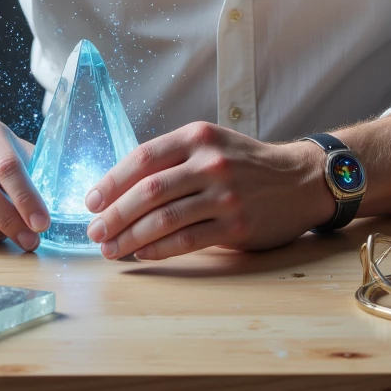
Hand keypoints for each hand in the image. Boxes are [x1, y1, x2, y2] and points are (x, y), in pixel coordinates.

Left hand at [83, 121, 332, 259]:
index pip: (143, 157)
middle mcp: (210, 162)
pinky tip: (141, 253)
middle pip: (149, 191)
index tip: (91, 201)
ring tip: (110, 249)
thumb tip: (119, 188)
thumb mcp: (210, 145)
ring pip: (164, 218)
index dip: (112, 181)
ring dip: (130, 237)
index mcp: (198, 136)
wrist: (299, 180)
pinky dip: (158, 249)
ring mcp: (225, 195)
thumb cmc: (245, 164)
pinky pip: (187, 241)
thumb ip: (173, 159)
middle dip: (115, 214)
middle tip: (94, 231)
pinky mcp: (236, 226)